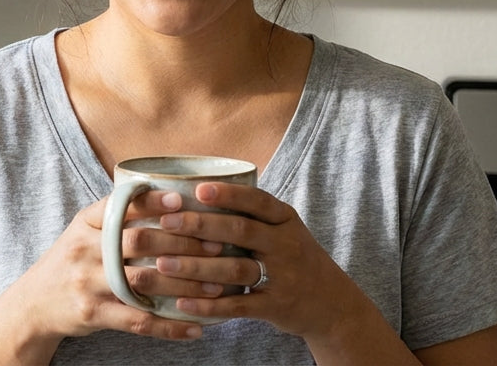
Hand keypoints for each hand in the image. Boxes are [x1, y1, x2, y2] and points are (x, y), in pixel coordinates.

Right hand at [0, 192, 225, 347]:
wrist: (34, 303)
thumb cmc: (72, 261)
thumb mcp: (83, 231)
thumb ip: (116, 217)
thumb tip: (169, 195)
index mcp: (85, 223)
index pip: (120, 206)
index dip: (152, 202)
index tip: (183, 201)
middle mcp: (84, 249)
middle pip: (138, 241)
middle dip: (182, 243)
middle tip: (217, 244)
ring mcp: (87, 283)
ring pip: (143, 281)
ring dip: (184, 285)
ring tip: (217, 286)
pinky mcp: (93, 314)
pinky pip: (138, 321)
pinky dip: (169, 326)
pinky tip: (195, 328)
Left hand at [151, 182, 373, 340]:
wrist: (333, 305)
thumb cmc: (295, 259)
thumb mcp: (284, 230)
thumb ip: (252, 214)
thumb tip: (196, 188)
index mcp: (286, 220)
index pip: (257, 200)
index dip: (228, 194)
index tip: (197, 189)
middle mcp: (286, 245)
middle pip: (241, 231)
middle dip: (201, 225)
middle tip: (166, 223)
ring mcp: (283, 277)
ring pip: (235, 269)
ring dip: (196, 266)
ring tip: (163, 263)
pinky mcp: (276, 307)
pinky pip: (239, 306)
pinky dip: (209, 305)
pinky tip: (182, 302)